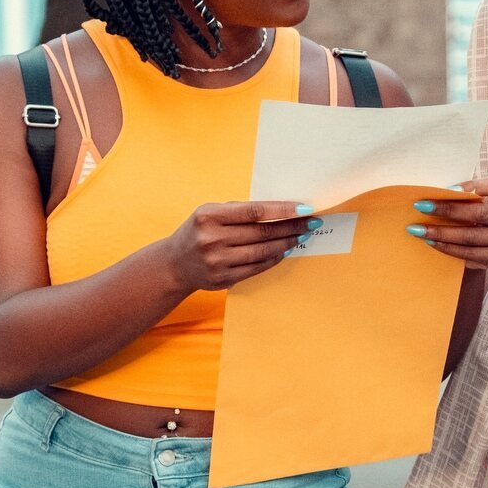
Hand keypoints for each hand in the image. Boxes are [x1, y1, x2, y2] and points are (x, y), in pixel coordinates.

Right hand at [161, 202, 313, 291]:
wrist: (174, 264)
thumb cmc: (199, 231)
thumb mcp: (210, 212)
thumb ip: (239, 210)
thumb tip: (280, 210)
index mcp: (209, 216)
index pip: (254, 211)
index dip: (282, 210)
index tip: (304, 209)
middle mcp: (212, 239)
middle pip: (262, 232)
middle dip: (292, 227)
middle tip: (312, 223)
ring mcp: (218, 262)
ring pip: (263, 251)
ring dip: (287, 243)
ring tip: (302, 236)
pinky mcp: (223, 279)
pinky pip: (257, 267)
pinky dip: (274, 258)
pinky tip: (285, 250)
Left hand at [408, 176, 487, 269]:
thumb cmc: (482, 205)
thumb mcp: (481, 193)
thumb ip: (466, 192)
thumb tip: (435, 193)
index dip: (473, 186)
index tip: (447, 188)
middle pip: (479, 214)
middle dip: (448, 211)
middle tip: (422, 207)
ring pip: (472, 238)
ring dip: (442, 234)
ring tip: (420, 230)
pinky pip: (469, 254)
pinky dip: (448, 249)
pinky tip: (432, 243)